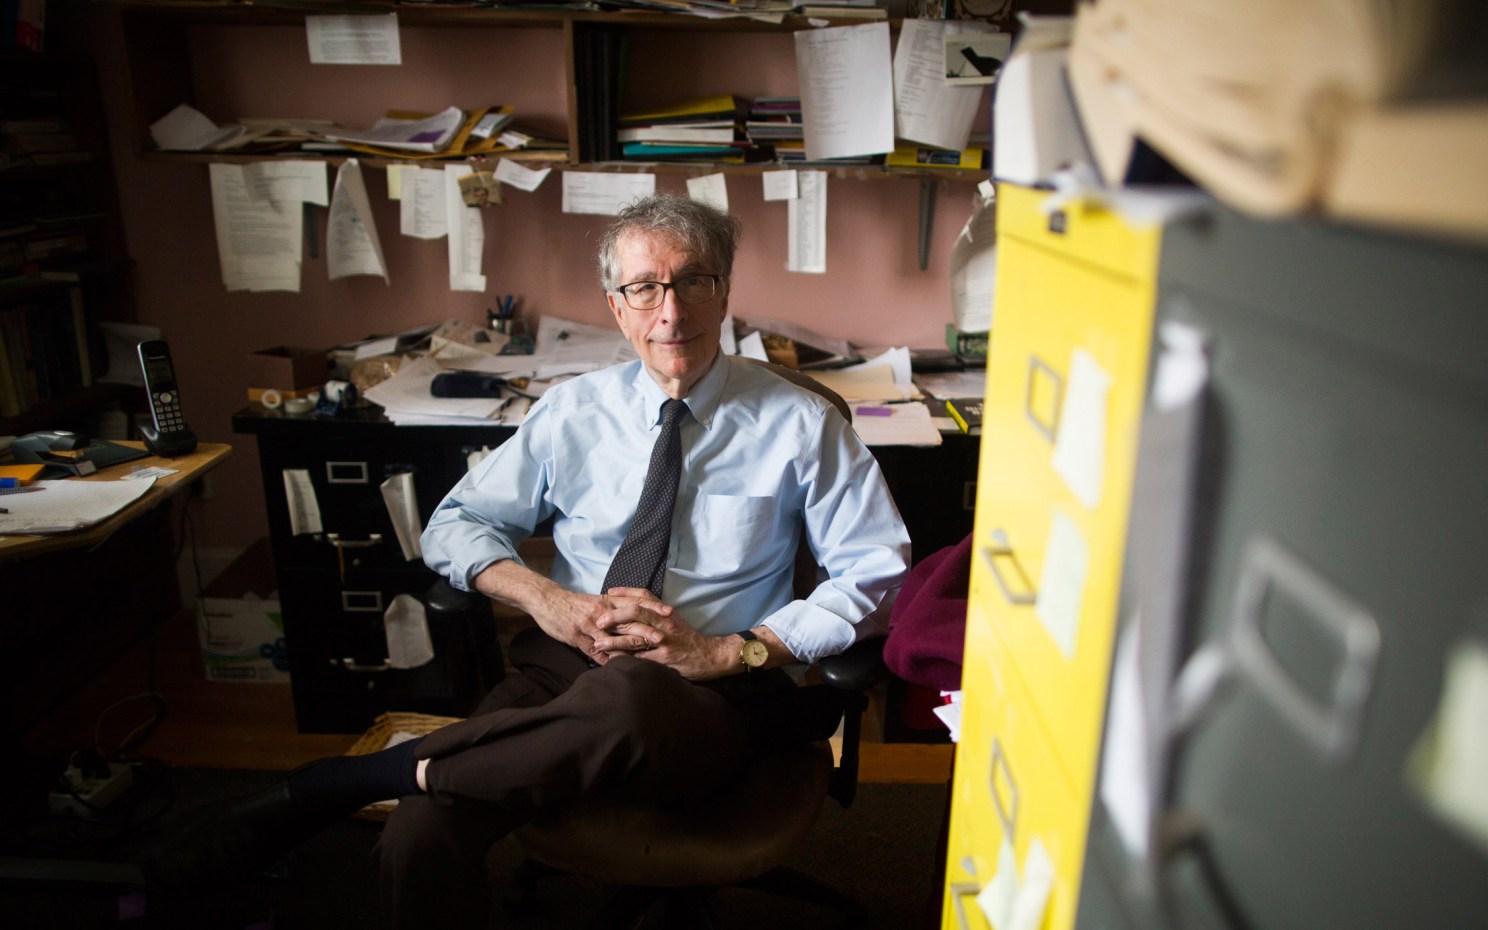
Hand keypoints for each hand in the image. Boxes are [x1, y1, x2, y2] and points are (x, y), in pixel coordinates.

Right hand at [472, 563, 658, 662]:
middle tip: (664, 638)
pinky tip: (616, 668)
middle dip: (647, 630)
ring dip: (629, 647)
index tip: (669, 613)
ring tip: (645, 657)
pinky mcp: (577, 636)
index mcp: (607, 601)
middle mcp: (601, 612)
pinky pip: (594, 650)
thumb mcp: (593, 602)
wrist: (546, 599)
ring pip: (613, 637)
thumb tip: (627, 618)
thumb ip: (610, 609)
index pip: (634, 602)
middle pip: (628, 620)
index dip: (652, 607)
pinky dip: (606, 659)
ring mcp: (589, 625)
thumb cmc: (570, 602)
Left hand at [592, 591, 732, 679]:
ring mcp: (664, 640)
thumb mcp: (674, 620)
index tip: (608, 592)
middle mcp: (664, 622)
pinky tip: (613, 661)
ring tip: (598, 643)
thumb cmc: (688, 638)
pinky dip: (626, 659)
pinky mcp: (665, 658)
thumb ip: (656, 613)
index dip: (625, 592)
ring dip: (615, 640)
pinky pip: (642, 658)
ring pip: (636, 637)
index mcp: (665, 612)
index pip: (643, 595)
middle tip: (598, 620)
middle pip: (637, 612)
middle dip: (614, 615)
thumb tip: (634, 608)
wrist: (710, 655)